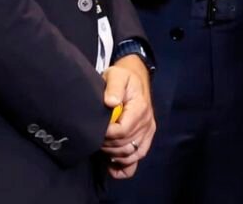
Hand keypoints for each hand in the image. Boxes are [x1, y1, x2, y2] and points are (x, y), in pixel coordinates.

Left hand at [102, 56, 155, 178]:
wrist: (135, 79)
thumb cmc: (123, 78)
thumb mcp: (116, 76)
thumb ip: (114, 87)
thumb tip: (111, 103)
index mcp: (140, 109)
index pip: (122, 131)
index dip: (106, 134)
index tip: (95, 128)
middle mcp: (147, 123)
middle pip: (125, 146)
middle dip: (107, 145)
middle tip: (95, 137)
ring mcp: (148, 132)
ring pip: (131, 154)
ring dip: (113, 155)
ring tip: (102, 146)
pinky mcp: (146, 138)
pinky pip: (138, 157)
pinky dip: (125, 166)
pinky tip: (112, 165)